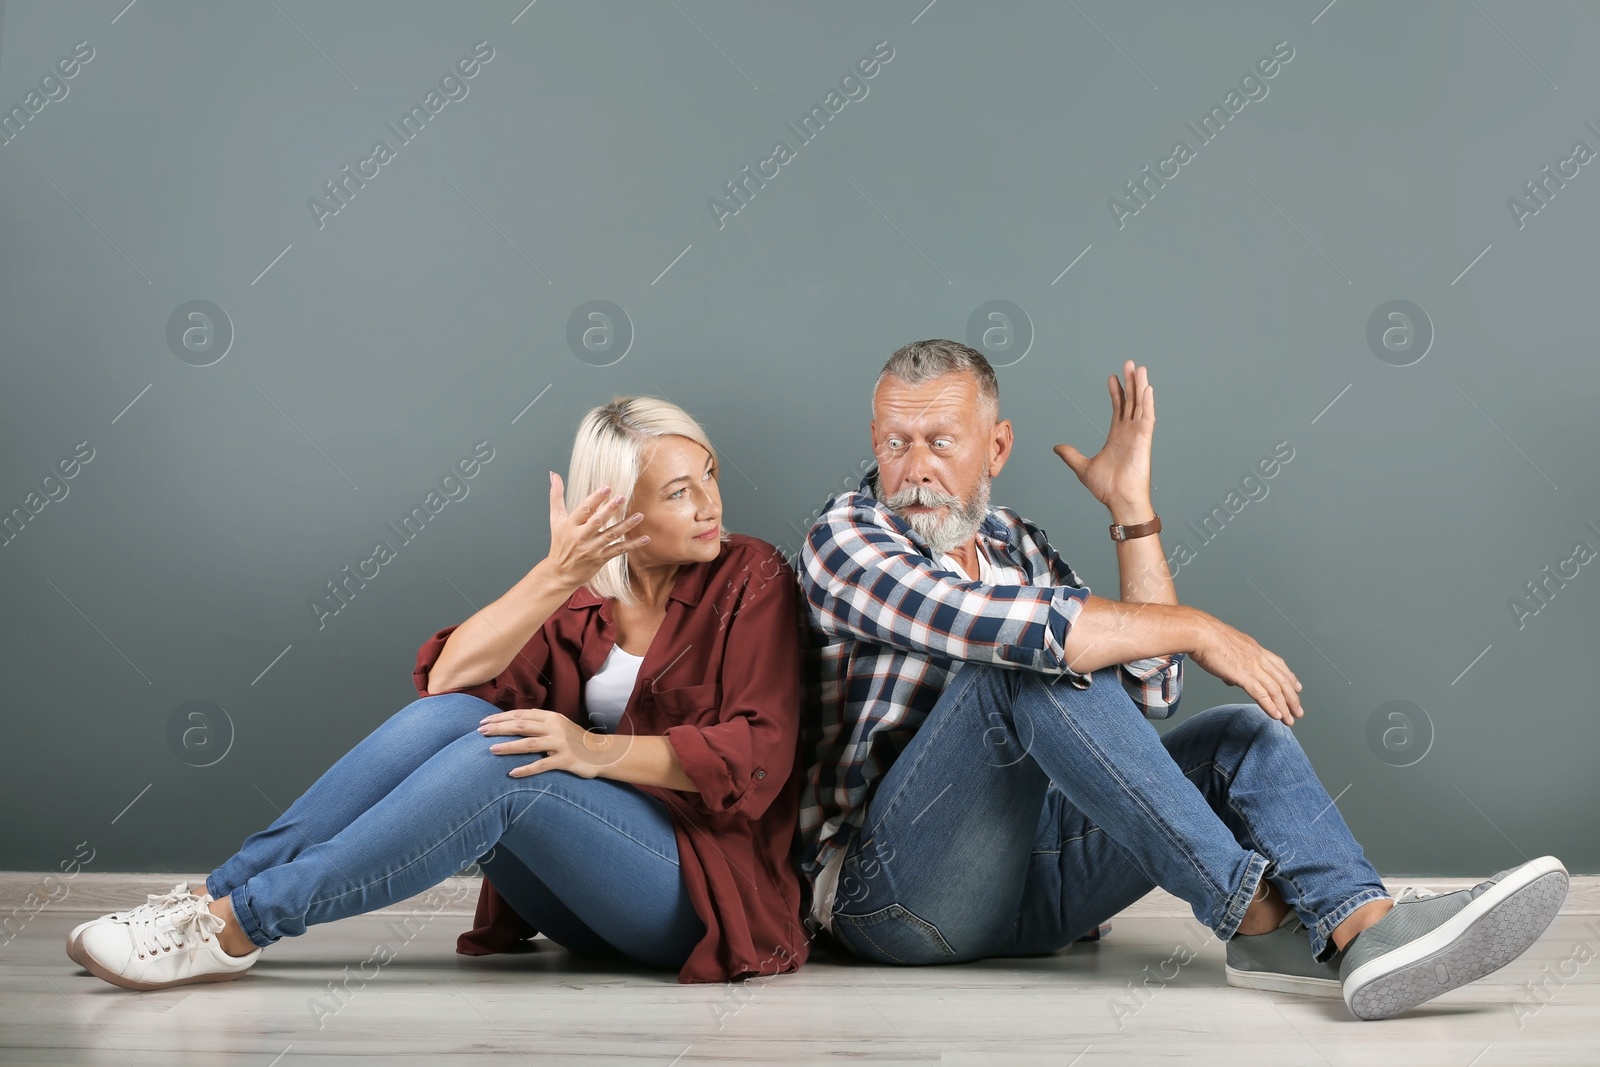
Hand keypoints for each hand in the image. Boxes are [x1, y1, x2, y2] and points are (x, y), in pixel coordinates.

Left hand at [477, 708, 625, 777]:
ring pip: (529, 743)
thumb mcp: (557, 725)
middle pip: (521, 726)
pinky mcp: (565, 760)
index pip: (521, 714)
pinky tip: (512, 773)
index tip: (483, 722)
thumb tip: (511, 723)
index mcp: (550, 717)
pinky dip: (526, 769)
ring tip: (492, 750)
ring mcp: (560, 744)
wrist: (601, 752)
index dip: (500, 717)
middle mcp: (554, 727)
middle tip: (481, 732)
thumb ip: (538, 722)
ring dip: (509, 746)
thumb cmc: (574, 740)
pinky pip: (542, 765)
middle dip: (499, 728)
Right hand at [543, 472, 649, 588]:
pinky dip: (632, 545)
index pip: (584, 510)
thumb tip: (553, 474)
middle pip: (597, 521)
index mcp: (571, 525)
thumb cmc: (559, 543)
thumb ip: (556, 496)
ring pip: (611, 535)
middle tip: (622, 497)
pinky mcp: (601, 558)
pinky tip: (645, 539)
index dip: (595, 499)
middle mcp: (581, 536)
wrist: (560, 573)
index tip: (606, 488)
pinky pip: (619, 550)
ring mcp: (592, 548)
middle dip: (610, 510)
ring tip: (639, 516)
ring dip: (626, 526)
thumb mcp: (555, 520)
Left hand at [1053, 359, 1155, 509]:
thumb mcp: (1082, 467)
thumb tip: (1058, 448)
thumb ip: (1071, 455)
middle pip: (1131, 401)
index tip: (1113, 378)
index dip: (1117, 392)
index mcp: (1117, 436)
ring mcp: (1138, 434)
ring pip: (1140, 405)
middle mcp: (1129, 432)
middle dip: (1130, 382)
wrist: (1119, 500)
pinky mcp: (1144, 440)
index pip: (1118, 408)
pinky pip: (1147, 417)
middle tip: (1129, 364)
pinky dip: (1148, 402)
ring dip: (1141, 386)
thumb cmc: (1107, 488)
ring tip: (1140, 369)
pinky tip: (1147, 388)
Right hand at [1187, 616, 1305, 724]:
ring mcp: (1253, 667)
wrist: (1200, 633)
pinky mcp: (1244, 676)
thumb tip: (1231, 679)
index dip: (1290, 677)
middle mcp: (1258, 657)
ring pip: (1275, 690)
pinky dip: (1271, 706)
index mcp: (1255, 649)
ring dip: (1285, 707)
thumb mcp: (1225, 648)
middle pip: (1282, 680)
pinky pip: (1262, 694)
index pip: (1279, 665)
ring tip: (1290, 719)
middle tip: (1298, 711)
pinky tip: (1276, 716)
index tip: (1297, 687)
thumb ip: (1232, 663)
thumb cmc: (1206, 638)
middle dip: (1292, 698)